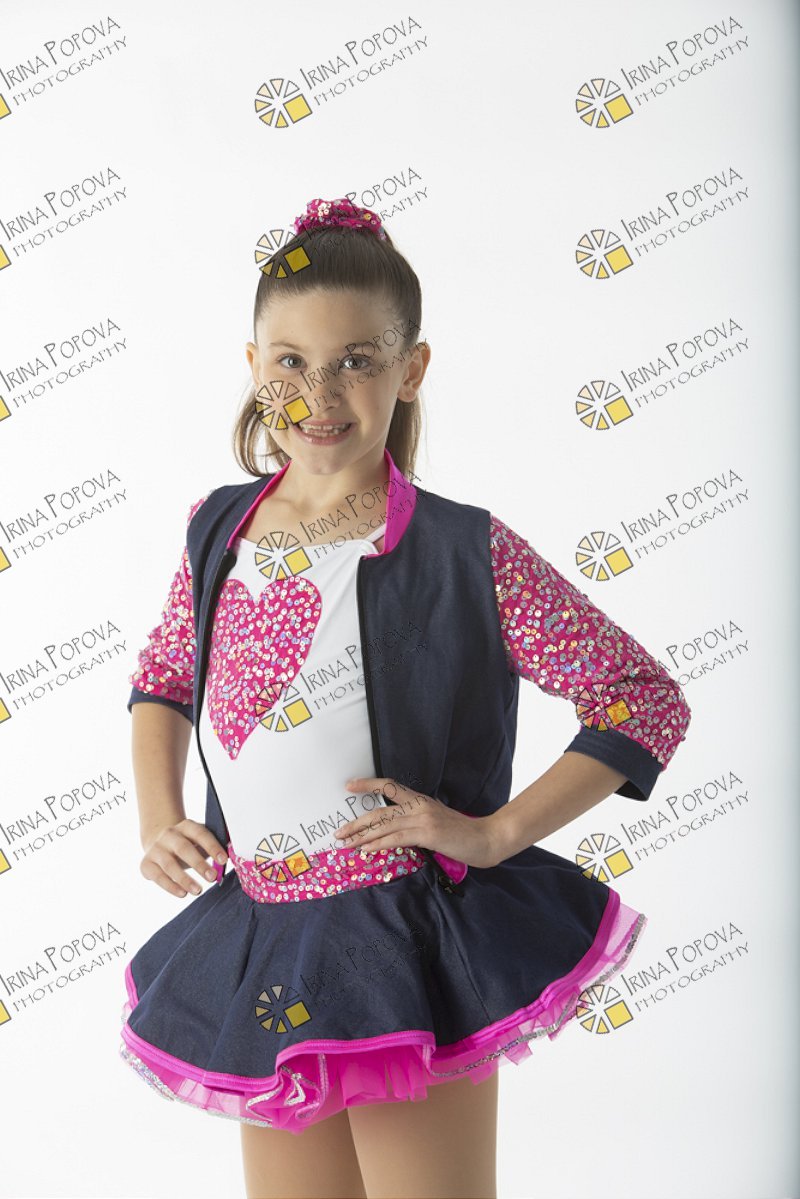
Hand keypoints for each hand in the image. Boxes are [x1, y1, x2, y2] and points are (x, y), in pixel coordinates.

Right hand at [140, 819, 228, 897]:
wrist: (158, 842)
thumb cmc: (187, 844)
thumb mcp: (198, 841)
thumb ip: (212, 847)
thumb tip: (232, 857)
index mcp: (186, 826)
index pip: (200, 833)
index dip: (212, 846)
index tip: (224, 860)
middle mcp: (169, 835)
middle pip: (183, 848)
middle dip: (199, 864)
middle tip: (212, 877)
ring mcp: (156, 849)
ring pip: (169, 864)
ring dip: (185, 879)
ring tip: (199, 891)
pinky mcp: (146, 863)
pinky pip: (158, 876)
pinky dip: (170, 886)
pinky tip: (182, 893)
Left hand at [334, 777, 500, 869]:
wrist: (485, 838)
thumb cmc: (461, 833)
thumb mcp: (436, 821)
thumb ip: (416, 822)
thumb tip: (394, 832)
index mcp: (420, 800)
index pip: (390, 787)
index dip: (368, 785)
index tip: (349, 785)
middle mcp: (419, 806)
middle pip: (380, 812)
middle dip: (356, 823)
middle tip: (338, 833)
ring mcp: (423, 819)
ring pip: (384, 826)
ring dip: (362, 837)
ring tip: (346, 845)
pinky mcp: (427, 833)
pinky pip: (396, 838)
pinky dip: (378, 844)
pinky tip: (366, 850)